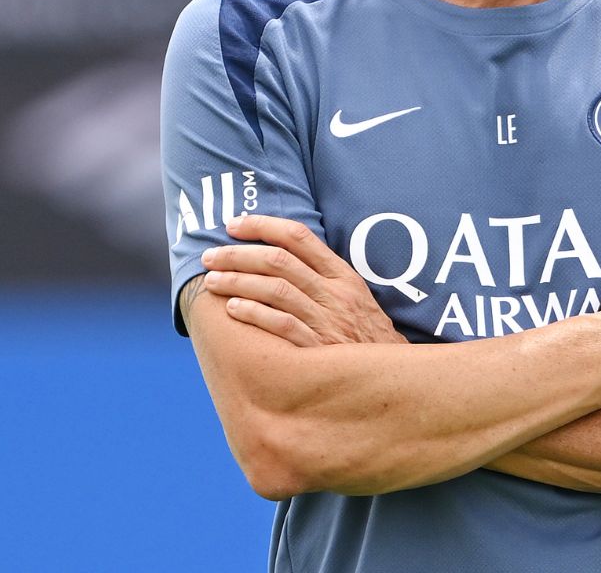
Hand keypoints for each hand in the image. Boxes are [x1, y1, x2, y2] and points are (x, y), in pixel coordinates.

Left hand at [200, 215, 407, 347]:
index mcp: (342, 275)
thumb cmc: (364, 336)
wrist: (389, 377)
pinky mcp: (317, 349)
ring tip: (212, 281)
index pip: (299, 237)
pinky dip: (254, 314)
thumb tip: (278, 255)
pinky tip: (232, 309)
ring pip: (275, 290)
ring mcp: (326, 321)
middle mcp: (334, 294)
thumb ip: (322, 277)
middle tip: (211, 256)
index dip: (263, 225)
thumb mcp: (353, 298)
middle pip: (279, 262)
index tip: (233, 224)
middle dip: (238, 254)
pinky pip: (281, 325)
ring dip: (238, 282)